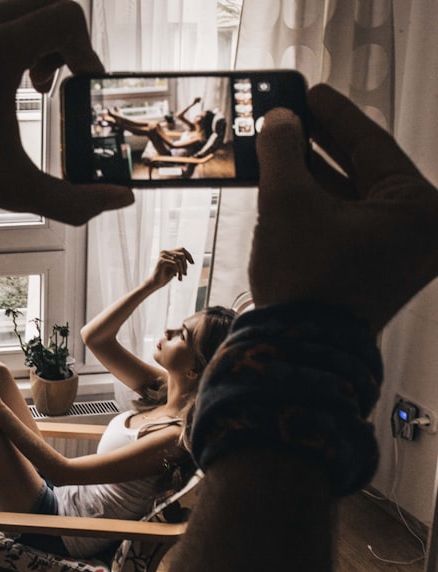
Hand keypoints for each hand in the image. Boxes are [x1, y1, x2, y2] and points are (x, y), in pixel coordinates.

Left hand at [0, 0, 133, 224]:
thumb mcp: (13, 190)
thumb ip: (73, 200)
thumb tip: (120, 201)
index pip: (67, 16)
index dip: (87, 50)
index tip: (84, 84)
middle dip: (64, 37)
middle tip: (53, 83)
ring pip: (18, 0)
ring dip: (37, 31)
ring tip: (29, 80)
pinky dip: (9, 32)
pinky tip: (0, 80)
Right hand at [146, 248, 193, 288]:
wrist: (156, 283)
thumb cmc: (166, 276)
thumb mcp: (175, 267)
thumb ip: (180, 261)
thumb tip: (189, 258)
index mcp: (167, 252)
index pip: (182, 249)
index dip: (189, 255)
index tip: (192, 263)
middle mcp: (164, 252)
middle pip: (182, 255)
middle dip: (185, 265)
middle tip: (185, 274)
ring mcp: (162, 255)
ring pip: (179, 260)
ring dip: (182, 270)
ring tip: (180, 278)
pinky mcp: (162, 260)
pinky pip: (175, 264)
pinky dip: (178, 271)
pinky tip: (176, 276)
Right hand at [251, 84, 437, 333]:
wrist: (297, 349)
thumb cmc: (306, 282)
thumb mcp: (288, 203)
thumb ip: (283, 152)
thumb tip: (279, 119)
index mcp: (420, 208)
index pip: (373, 144)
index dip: (335, 115)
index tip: (311, 92)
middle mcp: (422, 229)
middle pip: (366, 169)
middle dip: (324, 143)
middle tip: (294, 115)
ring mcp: (402, 251)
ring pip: (355, 195)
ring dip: (317, 171)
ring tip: (284, 145)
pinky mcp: (379, 268)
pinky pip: (351, 221)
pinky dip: (322, 202)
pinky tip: (291, 181)